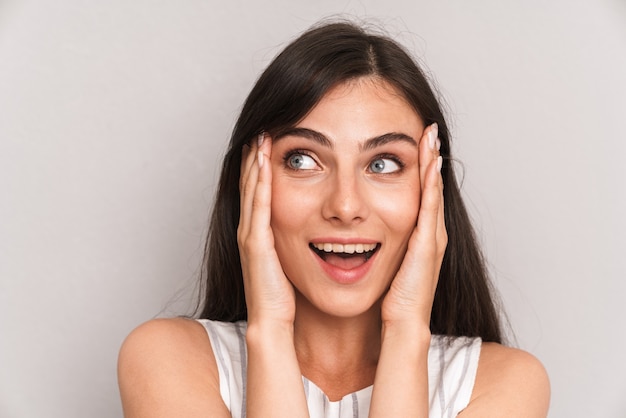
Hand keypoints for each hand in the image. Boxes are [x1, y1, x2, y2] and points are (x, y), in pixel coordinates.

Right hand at [237, 133, 295, 325]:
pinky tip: (263, 164)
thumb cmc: (284, 296)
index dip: (260, 166)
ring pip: (251, 191)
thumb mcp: (290, 260)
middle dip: (254, 156)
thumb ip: (294, 242)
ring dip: (254, 162)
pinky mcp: (255, 245)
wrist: (272, 322)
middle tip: (260, 130)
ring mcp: (250, 236)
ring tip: (260, 137)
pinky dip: (260, 184)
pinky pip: (258, 208)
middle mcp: (251, 230)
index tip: (269, 142)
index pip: (259, 191)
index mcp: (260, 232)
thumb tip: (314, 227)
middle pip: (250, 185)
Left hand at [381, 123, 446, 328]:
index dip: (421, 167)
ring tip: (431, 134)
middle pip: (432, 186)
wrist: (401, 324)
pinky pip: (430, 206)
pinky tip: (430, 161)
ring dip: (433, 162)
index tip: (417, 141)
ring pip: (434, 190)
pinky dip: (431, 183)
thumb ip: (380, 244)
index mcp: (419, 235)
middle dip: (431, 156)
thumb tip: (360, 227)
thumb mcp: (386, 262)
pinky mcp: (428, 244)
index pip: (421, 193)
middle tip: (429, 128)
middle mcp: (430, 232)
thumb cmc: (391, 297)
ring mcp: (433, 237)